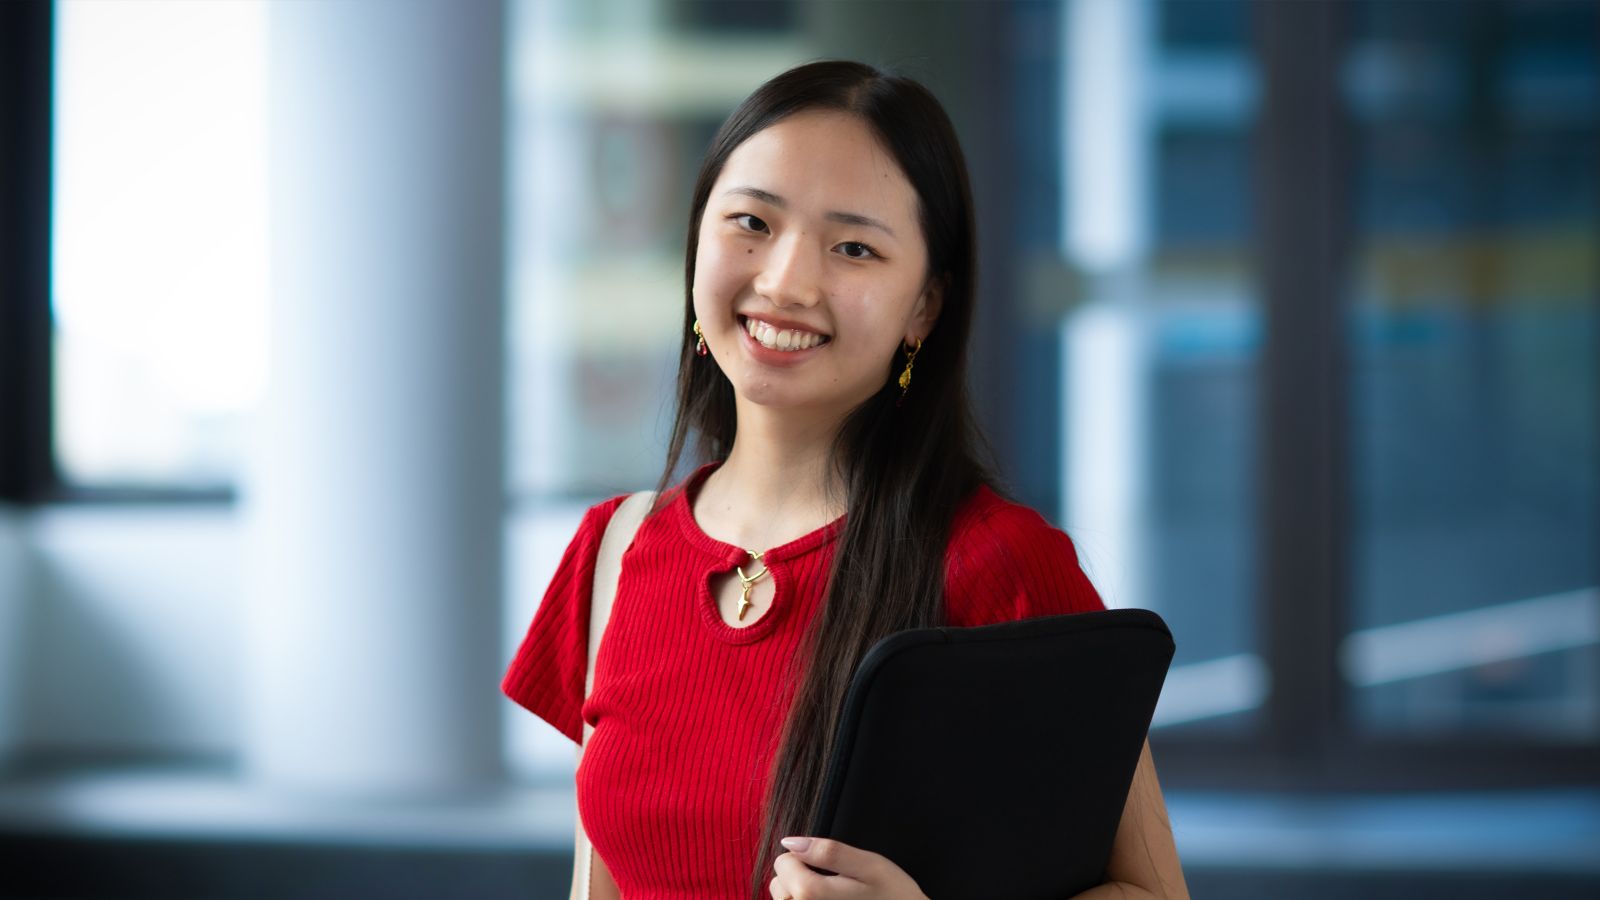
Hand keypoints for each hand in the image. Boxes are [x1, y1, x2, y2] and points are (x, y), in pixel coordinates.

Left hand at [768, 836, 928, 899]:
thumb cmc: (892, 896)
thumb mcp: (868, 865)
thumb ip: (829, 851)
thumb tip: (790, 843)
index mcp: (810, 895)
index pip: (783, 863)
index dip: (803, 856)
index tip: (826, 864)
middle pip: (779, 886)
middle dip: (799, 878)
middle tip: (832, 883)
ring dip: (801, 896)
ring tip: (831, 898)